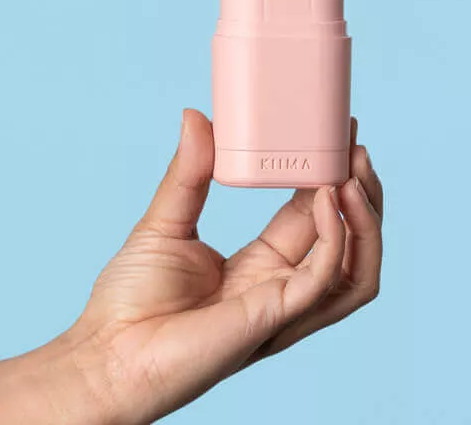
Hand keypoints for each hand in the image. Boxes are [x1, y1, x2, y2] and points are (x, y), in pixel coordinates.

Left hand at [68, 109, 382, 423]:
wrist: (105, 354)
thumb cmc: (129, 302)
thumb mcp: (166, 220)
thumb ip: (188, 171)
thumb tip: (196, 116)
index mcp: (261, 267)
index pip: (316, 217)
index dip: (333, 177)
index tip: (340, 134)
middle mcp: (280, 288)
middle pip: (348, 243)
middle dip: (362, 194)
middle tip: (355, 147)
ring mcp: (281, 307)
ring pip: (356, 271)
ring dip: (366, 220)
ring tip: (354, 171)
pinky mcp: (271, 317)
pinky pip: (323, 278)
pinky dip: (336, 236)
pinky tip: (327, 197)